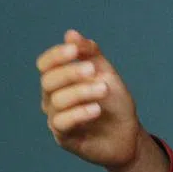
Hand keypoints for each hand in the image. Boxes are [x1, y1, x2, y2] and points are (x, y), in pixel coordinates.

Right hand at [37, 29, 143, 171]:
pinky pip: (62, 123)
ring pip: (56, 101)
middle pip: (48, 81)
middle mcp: (52, 98)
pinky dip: (79, 113)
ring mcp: (56, 118)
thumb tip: (70, 34)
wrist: (127, 133)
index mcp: (59, 80)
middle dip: (70, 72)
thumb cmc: (114, 102)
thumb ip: (90, 53)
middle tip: (93, 70)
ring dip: (81, 92)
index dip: (56, 56)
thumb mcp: (106, 72)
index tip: (74, 50)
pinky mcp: (64, 138)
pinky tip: (96, 109)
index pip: (45, 64)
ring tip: (104, 89)